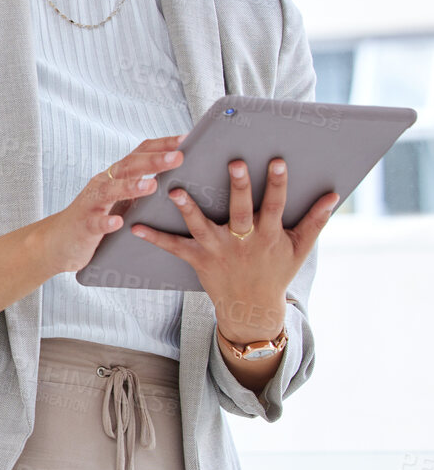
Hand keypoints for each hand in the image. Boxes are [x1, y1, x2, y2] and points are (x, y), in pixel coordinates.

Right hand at [41, 136, 185, 275]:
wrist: (59, 239)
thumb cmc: (95, 215)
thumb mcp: (118, 195)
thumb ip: (138, 182)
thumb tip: (173, 172)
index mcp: (115, 175)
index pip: (139, 153)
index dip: (161, 145)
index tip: (185, 139)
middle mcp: (103, 183)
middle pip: (128, 167)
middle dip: (154, 161)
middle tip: (178, 157)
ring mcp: (92, 204)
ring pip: (111, 191)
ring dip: (131, 187)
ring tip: (152, 185)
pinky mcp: (84, 225)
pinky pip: (95, 223)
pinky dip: (106, 222)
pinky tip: (117, 222)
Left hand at [130, 155, 338, 341]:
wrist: (252, 308)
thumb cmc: (276, 271)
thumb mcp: (299, 249)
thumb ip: (315, 221)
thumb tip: (335, 196)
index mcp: (269, 235)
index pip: (276, 205)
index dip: (277, 184)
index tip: (276, 161)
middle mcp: (243, 241)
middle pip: (241, 211)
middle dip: (239, 188)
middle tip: (234, 162)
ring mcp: (219, 250)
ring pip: (202, 227)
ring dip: (188, 209)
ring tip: (174, 190)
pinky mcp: (198, 260)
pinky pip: (174, 247)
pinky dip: (155, 238)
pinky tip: (135, 226)